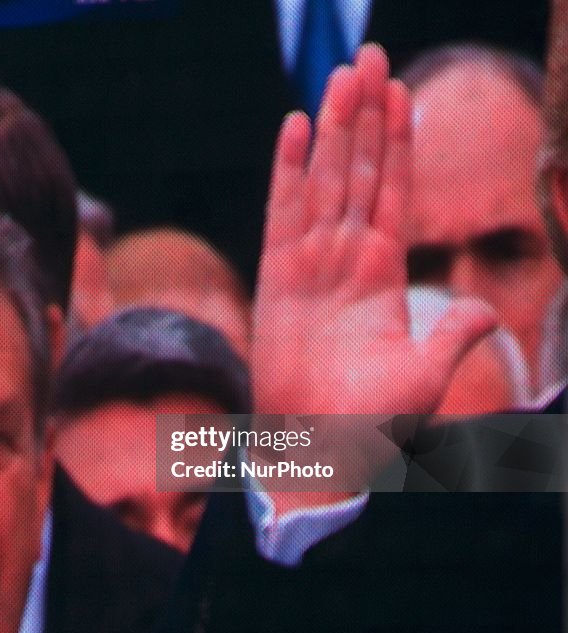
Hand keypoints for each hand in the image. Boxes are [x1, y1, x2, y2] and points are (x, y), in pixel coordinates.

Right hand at [252, 45, 495, 417]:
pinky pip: (283, 212)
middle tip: (368, 57)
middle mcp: (347, 255)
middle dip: (365, 114)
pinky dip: (287, 170)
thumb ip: (454, 334)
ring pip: (324, 179)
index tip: (403, 91)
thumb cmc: (369, 421)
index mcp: (386, 270)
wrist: (313, 447)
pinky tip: (293, 128)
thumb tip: (483, 312)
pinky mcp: (276, 275)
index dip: (399, 140)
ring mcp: (310, 261)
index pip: (395, 189)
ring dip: (332, 127)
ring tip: (341, 76)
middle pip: (359, 169)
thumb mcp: (426, 377)